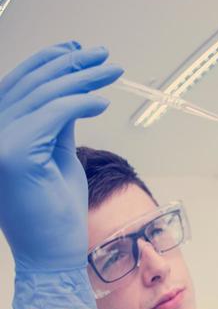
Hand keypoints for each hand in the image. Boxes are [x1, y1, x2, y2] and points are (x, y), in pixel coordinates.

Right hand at [0, 42, 122, 308]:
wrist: (51, 256)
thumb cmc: (54, 212)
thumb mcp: (55, 155)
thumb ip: (56, 123)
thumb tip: (71, 90)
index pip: (18, 86)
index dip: (48, 63)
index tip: (80, 52)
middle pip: (31, 84)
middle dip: (71, 65)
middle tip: (104, 56)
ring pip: (45, 96)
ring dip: (83, 79)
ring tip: (112, 72)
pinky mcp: (14, 155)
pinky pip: (54, 115)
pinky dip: (81, 102)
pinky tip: (102, 101)